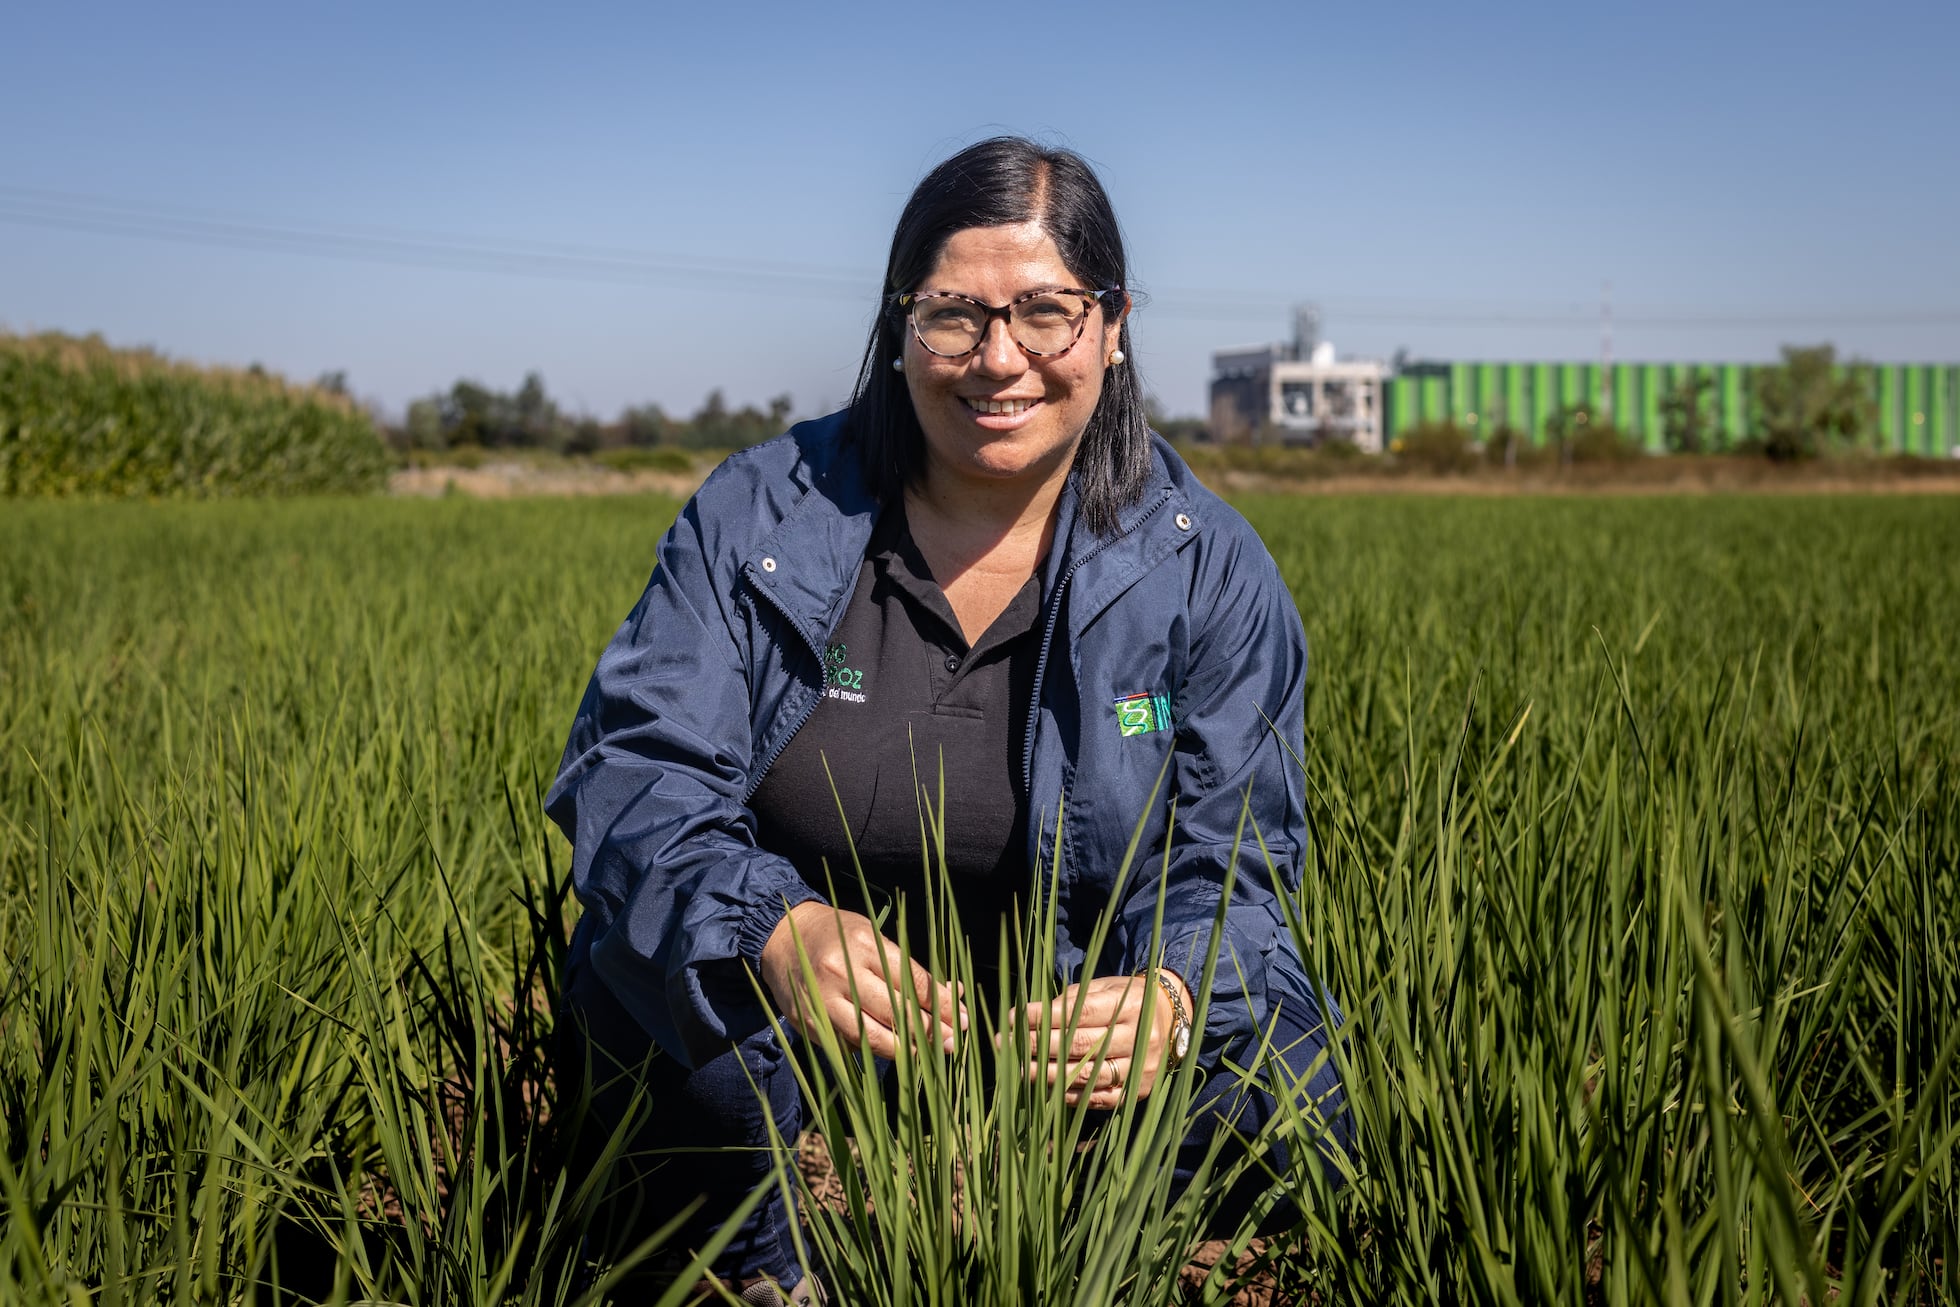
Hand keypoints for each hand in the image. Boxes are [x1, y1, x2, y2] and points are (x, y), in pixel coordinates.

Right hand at [759, 902, 964, 1058]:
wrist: (783, 938)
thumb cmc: (840, 936)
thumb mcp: (876, 939)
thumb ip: (911, 969)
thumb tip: (956, 995)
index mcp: (864, 945)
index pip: (911, 982)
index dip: (941, 1004)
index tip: (961, 1018)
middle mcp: (842, 972)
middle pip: (895, 1012)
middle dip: (928, 1030)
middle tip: (951, 1043)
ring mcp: (822, 1000)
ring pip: (872, 1036)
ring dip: (904, 1049)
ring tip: (926, 1053)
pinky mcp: (808, 1023)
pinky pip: (847, 1044)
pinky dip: (870, 1049)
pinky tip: (890, 1050)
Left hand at [1017, 970, 1193, 1109]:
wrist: (1171, 1022)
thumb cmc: (1128, 1000)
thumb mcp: (1106, 988)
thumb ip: (1073, 1000)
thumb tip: (1031, 1016)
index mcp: (1130, 1006)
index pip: (1080, 1013)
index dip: (1045, 1017)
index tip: (1014, 1017)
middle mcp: (1139, 1038)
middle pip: (1081, 1045)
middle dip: (1039, 1045)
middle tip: (1007, 1045)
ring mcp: (1140, 1069)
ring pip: (1088, 1076)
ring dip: (1048, 1075)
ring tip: (1020, 1070)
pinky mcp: (1137, 1092)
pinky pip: (1098, 1098)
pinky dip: (1070, 1095)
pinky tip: (1046, 1089)